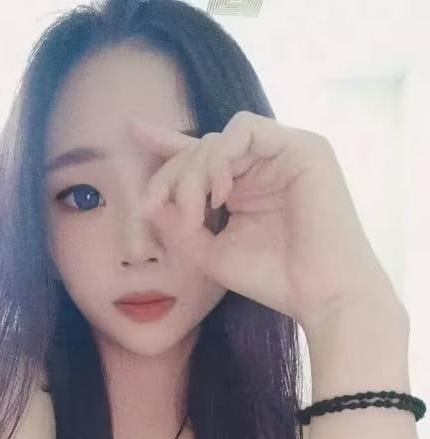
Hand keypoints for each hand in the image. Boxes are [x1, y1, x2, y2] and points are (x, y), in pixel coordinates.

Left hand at [129, 111, 400, 336]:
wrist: (321, 295)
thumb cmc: (273, 279)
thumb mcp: (211, 254)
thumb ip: (180, 228)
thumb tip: (149, 204)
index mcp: (243, 187)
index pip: (200, 156)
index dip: (166, 142)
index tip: (131, 131)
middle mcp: (262, 166)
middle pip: (199, 149)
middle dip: (170, 178)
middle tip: (158, 211)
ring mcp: (283, 153)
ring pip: (216, 139)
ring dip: (194, 173)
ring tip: (197, 212)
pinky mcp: (303, 148)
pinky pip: (245, 129)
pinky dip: (221, 158)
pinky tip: (220, 193)